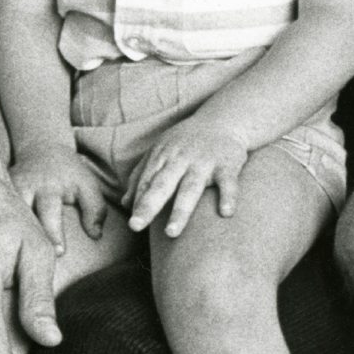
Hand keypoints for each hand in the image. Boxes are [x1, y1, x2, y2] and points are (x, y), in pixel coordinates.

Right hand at [10, 143, 107, 255]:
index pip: (49, 213)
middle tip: (34, 260)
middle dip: (26, 236)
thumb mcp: (88, 186)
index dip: (54, 234)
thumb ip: (95, 210)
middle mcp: (24, 188)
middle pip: (21, 215)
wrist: (41, 148)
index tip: (60, 253)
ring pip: (4, 214)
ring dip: (7, 232)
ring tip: (9, 254)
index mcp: (48, 187)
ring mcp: (6, 190)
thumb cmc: (69, 174)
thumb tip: (96, 235)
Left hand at [129, 117, 248, 236]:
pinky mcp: (228, 165)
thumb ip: (141, 175)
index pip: (147, 182)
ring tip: (171, 233)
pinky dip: (228, 196)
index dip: (139, 203)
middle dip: (149, 205)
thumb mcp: (161, 151)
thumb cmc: (187, 141)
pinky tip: (226, 213)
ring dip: (180, 210)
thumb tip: (125, 204)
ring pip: (191, 188)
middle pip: (162, 185)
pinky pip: (229, 183)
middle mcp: (181, 159)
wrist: (224, 119)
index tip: (133, 225)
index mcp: (163, 157)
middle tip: (136, 227)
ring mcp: (204, 162)